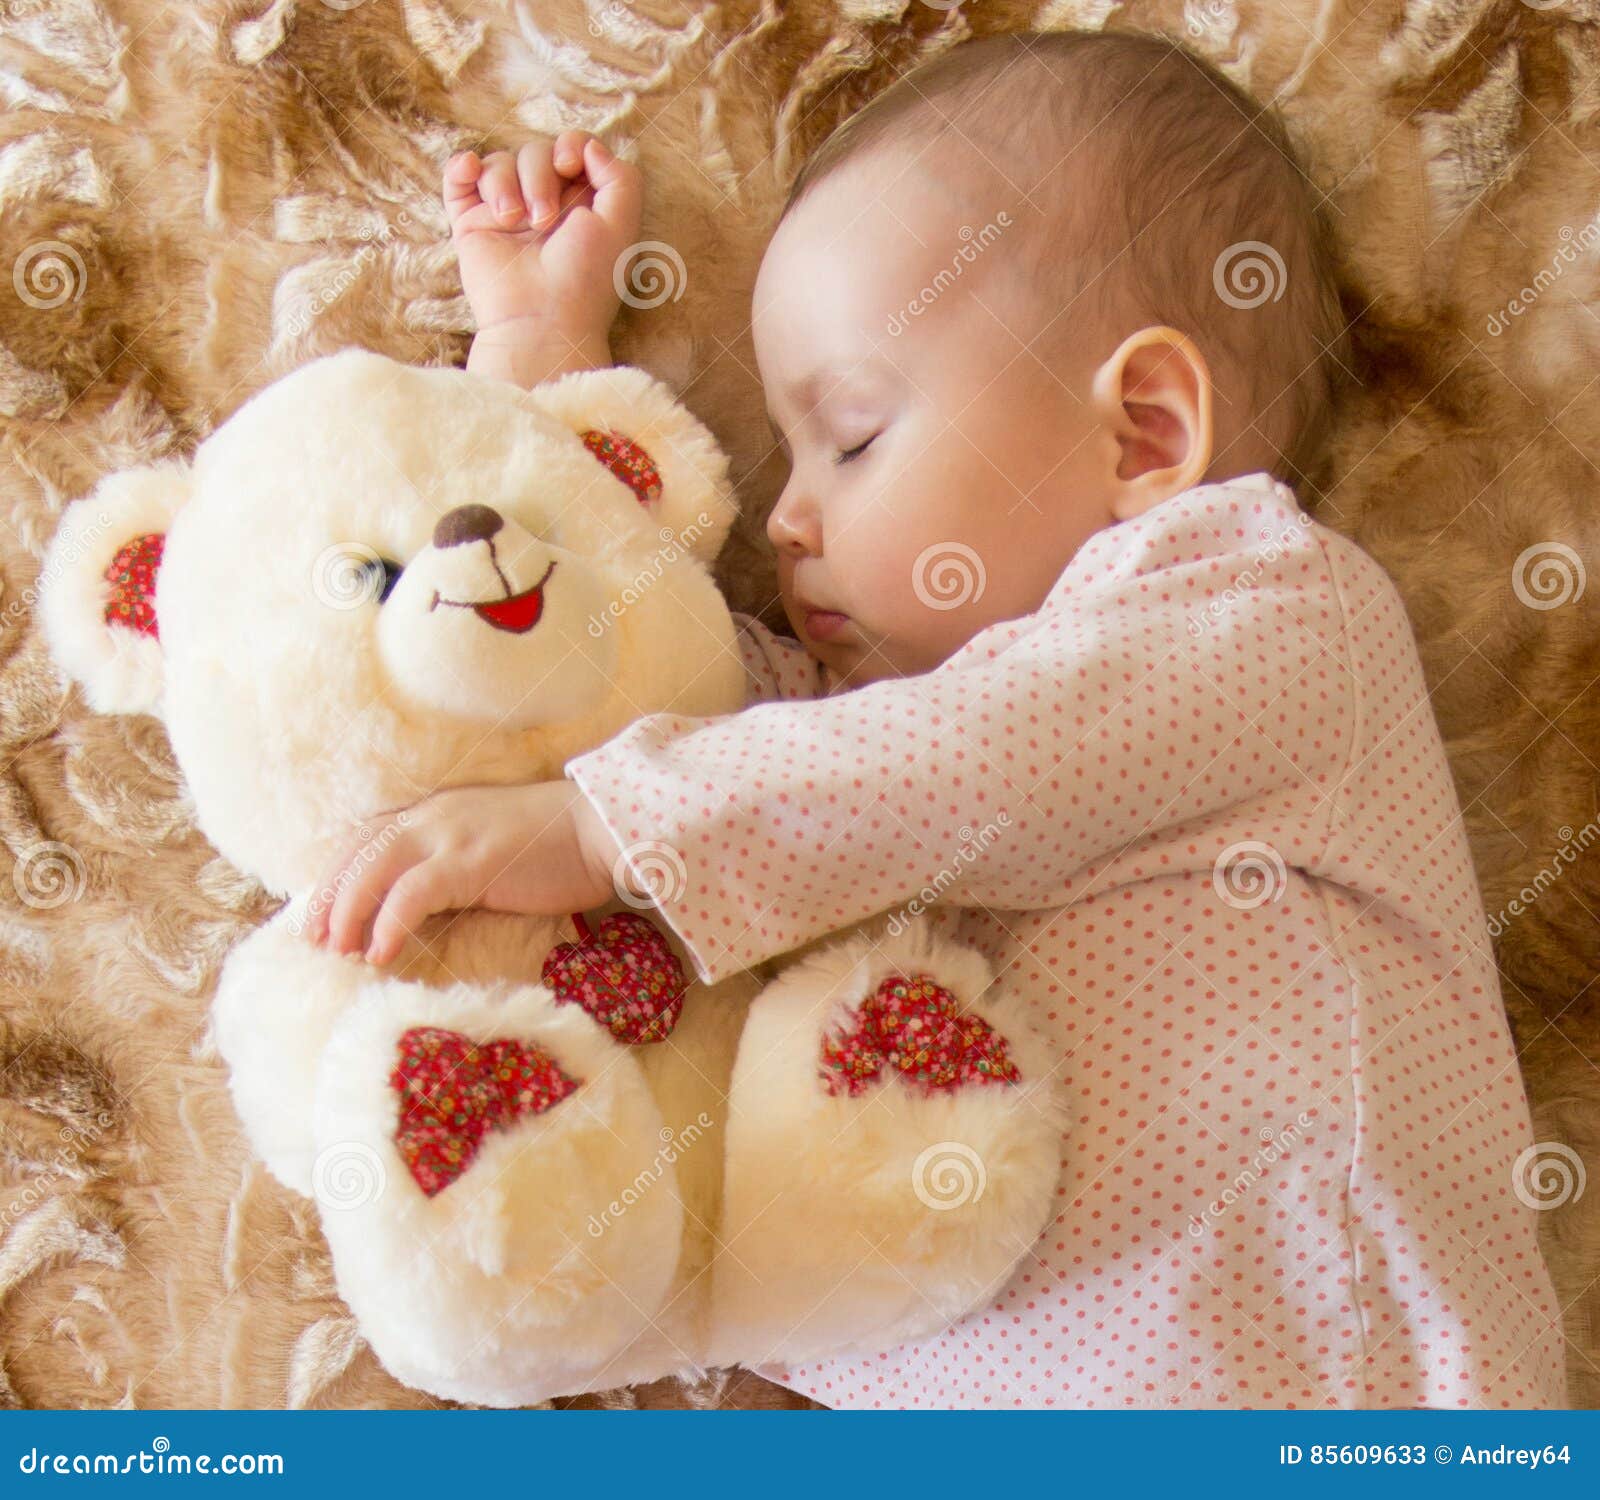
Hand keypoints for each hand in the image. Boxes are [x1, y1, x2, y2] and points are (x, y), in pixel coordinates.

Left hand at [301, 780, 625, 966]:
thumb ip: (453, 865)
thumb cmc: (555, 848)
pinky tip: (380, 954)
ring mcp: (449, 835)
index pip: (365, 838)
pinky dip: (389, 925)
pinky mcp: (470, 862)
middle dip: (330, 898)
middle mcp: (432, 816)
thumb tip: (424, 910)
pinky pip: (412, 894)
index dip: (337, 875)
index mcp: (435, 812)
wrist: (600, 830)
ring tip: (338, 952)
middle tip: (314, 941)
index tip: (322, 915)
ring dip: (348, 914)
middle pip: (357, 852)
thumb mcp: (488, 847)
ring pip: (373, 870)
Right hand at [444, 132, 642, 365]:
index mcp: (580, 204)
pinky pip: (459, 181)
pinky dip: (462, 167)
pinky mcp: (472, 226)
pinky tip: (471, 170)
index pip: (570, 149)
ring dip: (504, 184)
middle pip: (533, 152)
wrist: (541, 321)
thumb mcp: (621, 224)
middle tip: (544, 219)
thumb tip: (587, 145)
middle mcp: (543, 205)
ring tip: (513, 221)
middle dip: (538, 175)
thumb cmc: (585, 279)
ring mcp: (506, 215)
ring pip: (498, 164)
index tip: (569, 166)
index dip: (568, 146)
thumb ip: (620, 177)